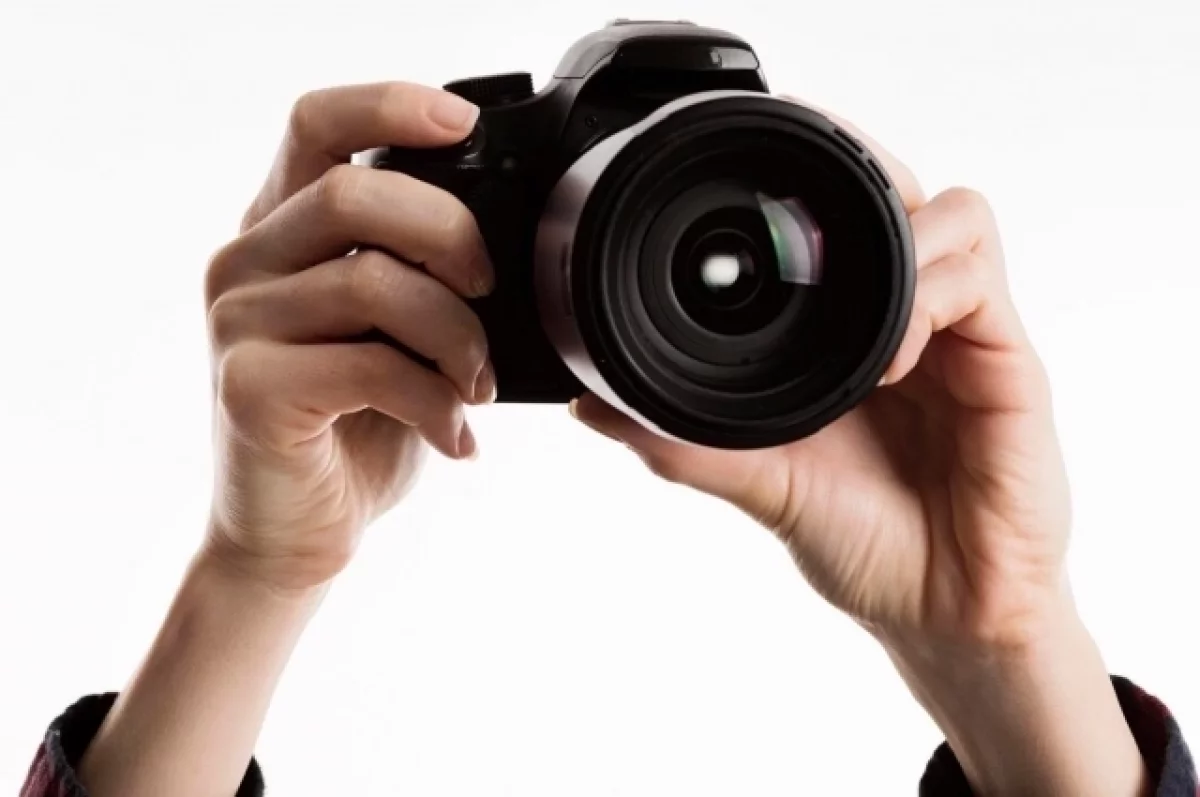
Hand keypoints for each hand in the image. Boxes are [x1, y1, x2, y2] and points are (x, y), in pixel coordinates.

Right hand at [203, 82, 494, 590]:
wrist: (296, 534)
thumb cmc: (354, 428)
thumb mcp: (393, 335)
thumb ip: (416, 275)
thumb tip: (501, 247)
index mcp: (281, 231)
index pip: (317, 124)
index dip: (391, 106)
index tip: (463, 126)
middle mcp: (246, 262)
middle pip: (356, 195)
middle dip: (452, 236)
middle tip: (489, 292)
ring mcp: (239, 323)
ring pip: (374, 284)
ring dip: (457, 338)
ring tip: (477, 385)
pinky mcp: (250, 387)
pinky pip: (371, 366)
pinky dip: (436, 403)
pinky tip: (456, 437)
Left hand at [570, 101, 1147, 795]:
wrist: (942, 615)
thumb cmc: (864, 544)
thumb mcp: (762, 482)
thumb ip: (686, 443)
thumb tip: (592, 408)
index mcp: (860, 335)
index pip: (853, 221)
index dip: (817, 181)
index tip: (759, 179)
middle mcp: (916, 321)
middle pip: (908, 194)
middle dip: (863, 179)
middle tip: (809, 218)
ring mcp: (966, 337)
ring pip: (958, 217)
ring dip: (901, 245)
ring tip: (859, 326)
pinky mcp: (1010, 366)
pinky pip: (979, 286)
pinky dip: (927, 302)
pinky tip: (889, 365)